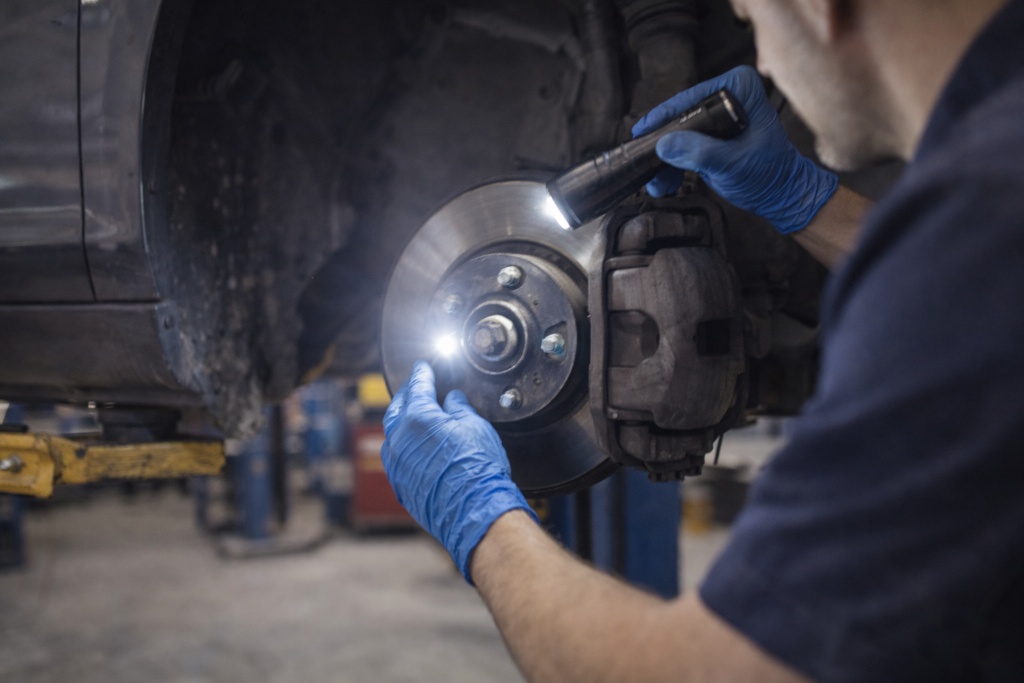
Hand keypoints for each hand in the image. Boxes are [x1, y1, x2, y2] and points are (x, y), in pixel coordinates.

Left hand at [381, 361, 537, 581]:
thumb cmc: (477, 470)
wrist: (474, 512)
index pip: (417, 386)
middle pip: (397, 408)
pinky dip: (402, 445)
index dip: (422, 374)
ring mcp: (397, 464)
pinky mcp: (400, 484)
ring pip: (392, 434)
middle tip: (413, 386)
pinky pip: (395, 457)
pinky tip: (413, 445)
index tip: (423, 367)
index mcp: (418, 418)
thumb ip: (460, 409)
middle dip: (405, 394)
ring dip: (400, 421)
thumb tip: (453, 400)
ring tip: (411, 415)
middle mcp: (400, 439)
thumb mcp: (476, 428)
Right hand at [632, 65, 837, 234]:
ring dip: (664, 157)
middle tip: (644, 158)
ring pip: (679, 131)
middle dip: (663, 142)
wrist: (781, 195)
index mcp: (741, 88)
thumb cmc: (769, 174)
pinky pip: (685, 143)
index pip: (692, 97)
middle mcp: (729, 95)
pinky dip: (673, 162)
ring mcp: (719, 115)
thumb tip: (664, 145)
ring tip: (656, 181)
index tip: (645, 131)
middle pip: (681, 115)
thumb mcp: (732, 164)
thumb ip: (699, 153)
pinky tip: (665, 180)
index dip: (666, 117)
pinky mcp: (713, 133)